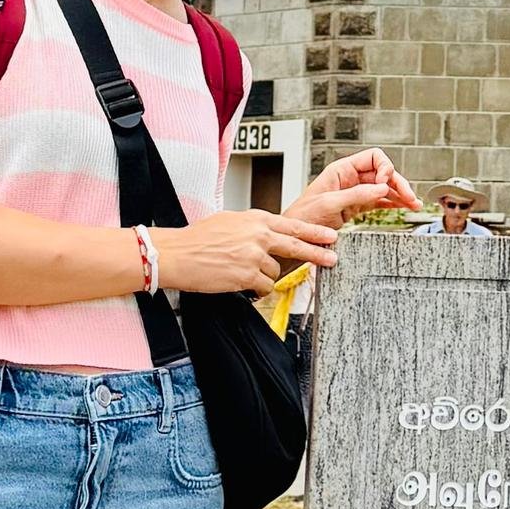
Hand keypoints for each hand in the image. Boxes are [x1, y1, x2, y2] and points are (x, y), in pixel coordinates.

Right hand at [150, 211, 314, 296]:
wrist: (177, 254)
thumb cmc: (197, 239)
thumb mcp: (230, 221)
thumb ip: (253, 227)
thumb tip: (268, 235)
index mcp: (255, 219)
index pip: (292, 226)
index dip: (313, 232)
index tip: (329, 236)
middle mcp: (258, 235)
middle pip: (296, 246)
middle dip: (317, 253)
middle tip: (332, 258)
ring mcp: (254, 256)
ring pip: (275, 271)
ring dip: (264, 276)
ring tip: (242, 272)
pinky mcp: (247, 276)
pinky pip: (263, 287)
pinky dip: (256, 289)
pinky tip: (242, 284)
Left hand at [290, 149, 419, 231]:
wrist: (295, 239)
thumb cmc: (303, 217)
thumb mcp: (330, 203)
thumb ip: (357, 194)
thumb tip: (382, 186)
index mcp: (342, 170)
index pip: (373, 157)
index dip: (384, 168)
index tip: (386, 183)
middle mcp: (350, 179)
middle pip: (383, 173)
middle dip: (398, 183)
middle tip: (410, 197)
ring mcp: (354, 193)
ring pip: (383, 188)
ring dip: (400, 194)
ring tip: (413, 204)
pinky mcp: (356, 207)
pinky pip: (379, 201)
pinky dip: (392, 204)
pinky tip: (403, 207)